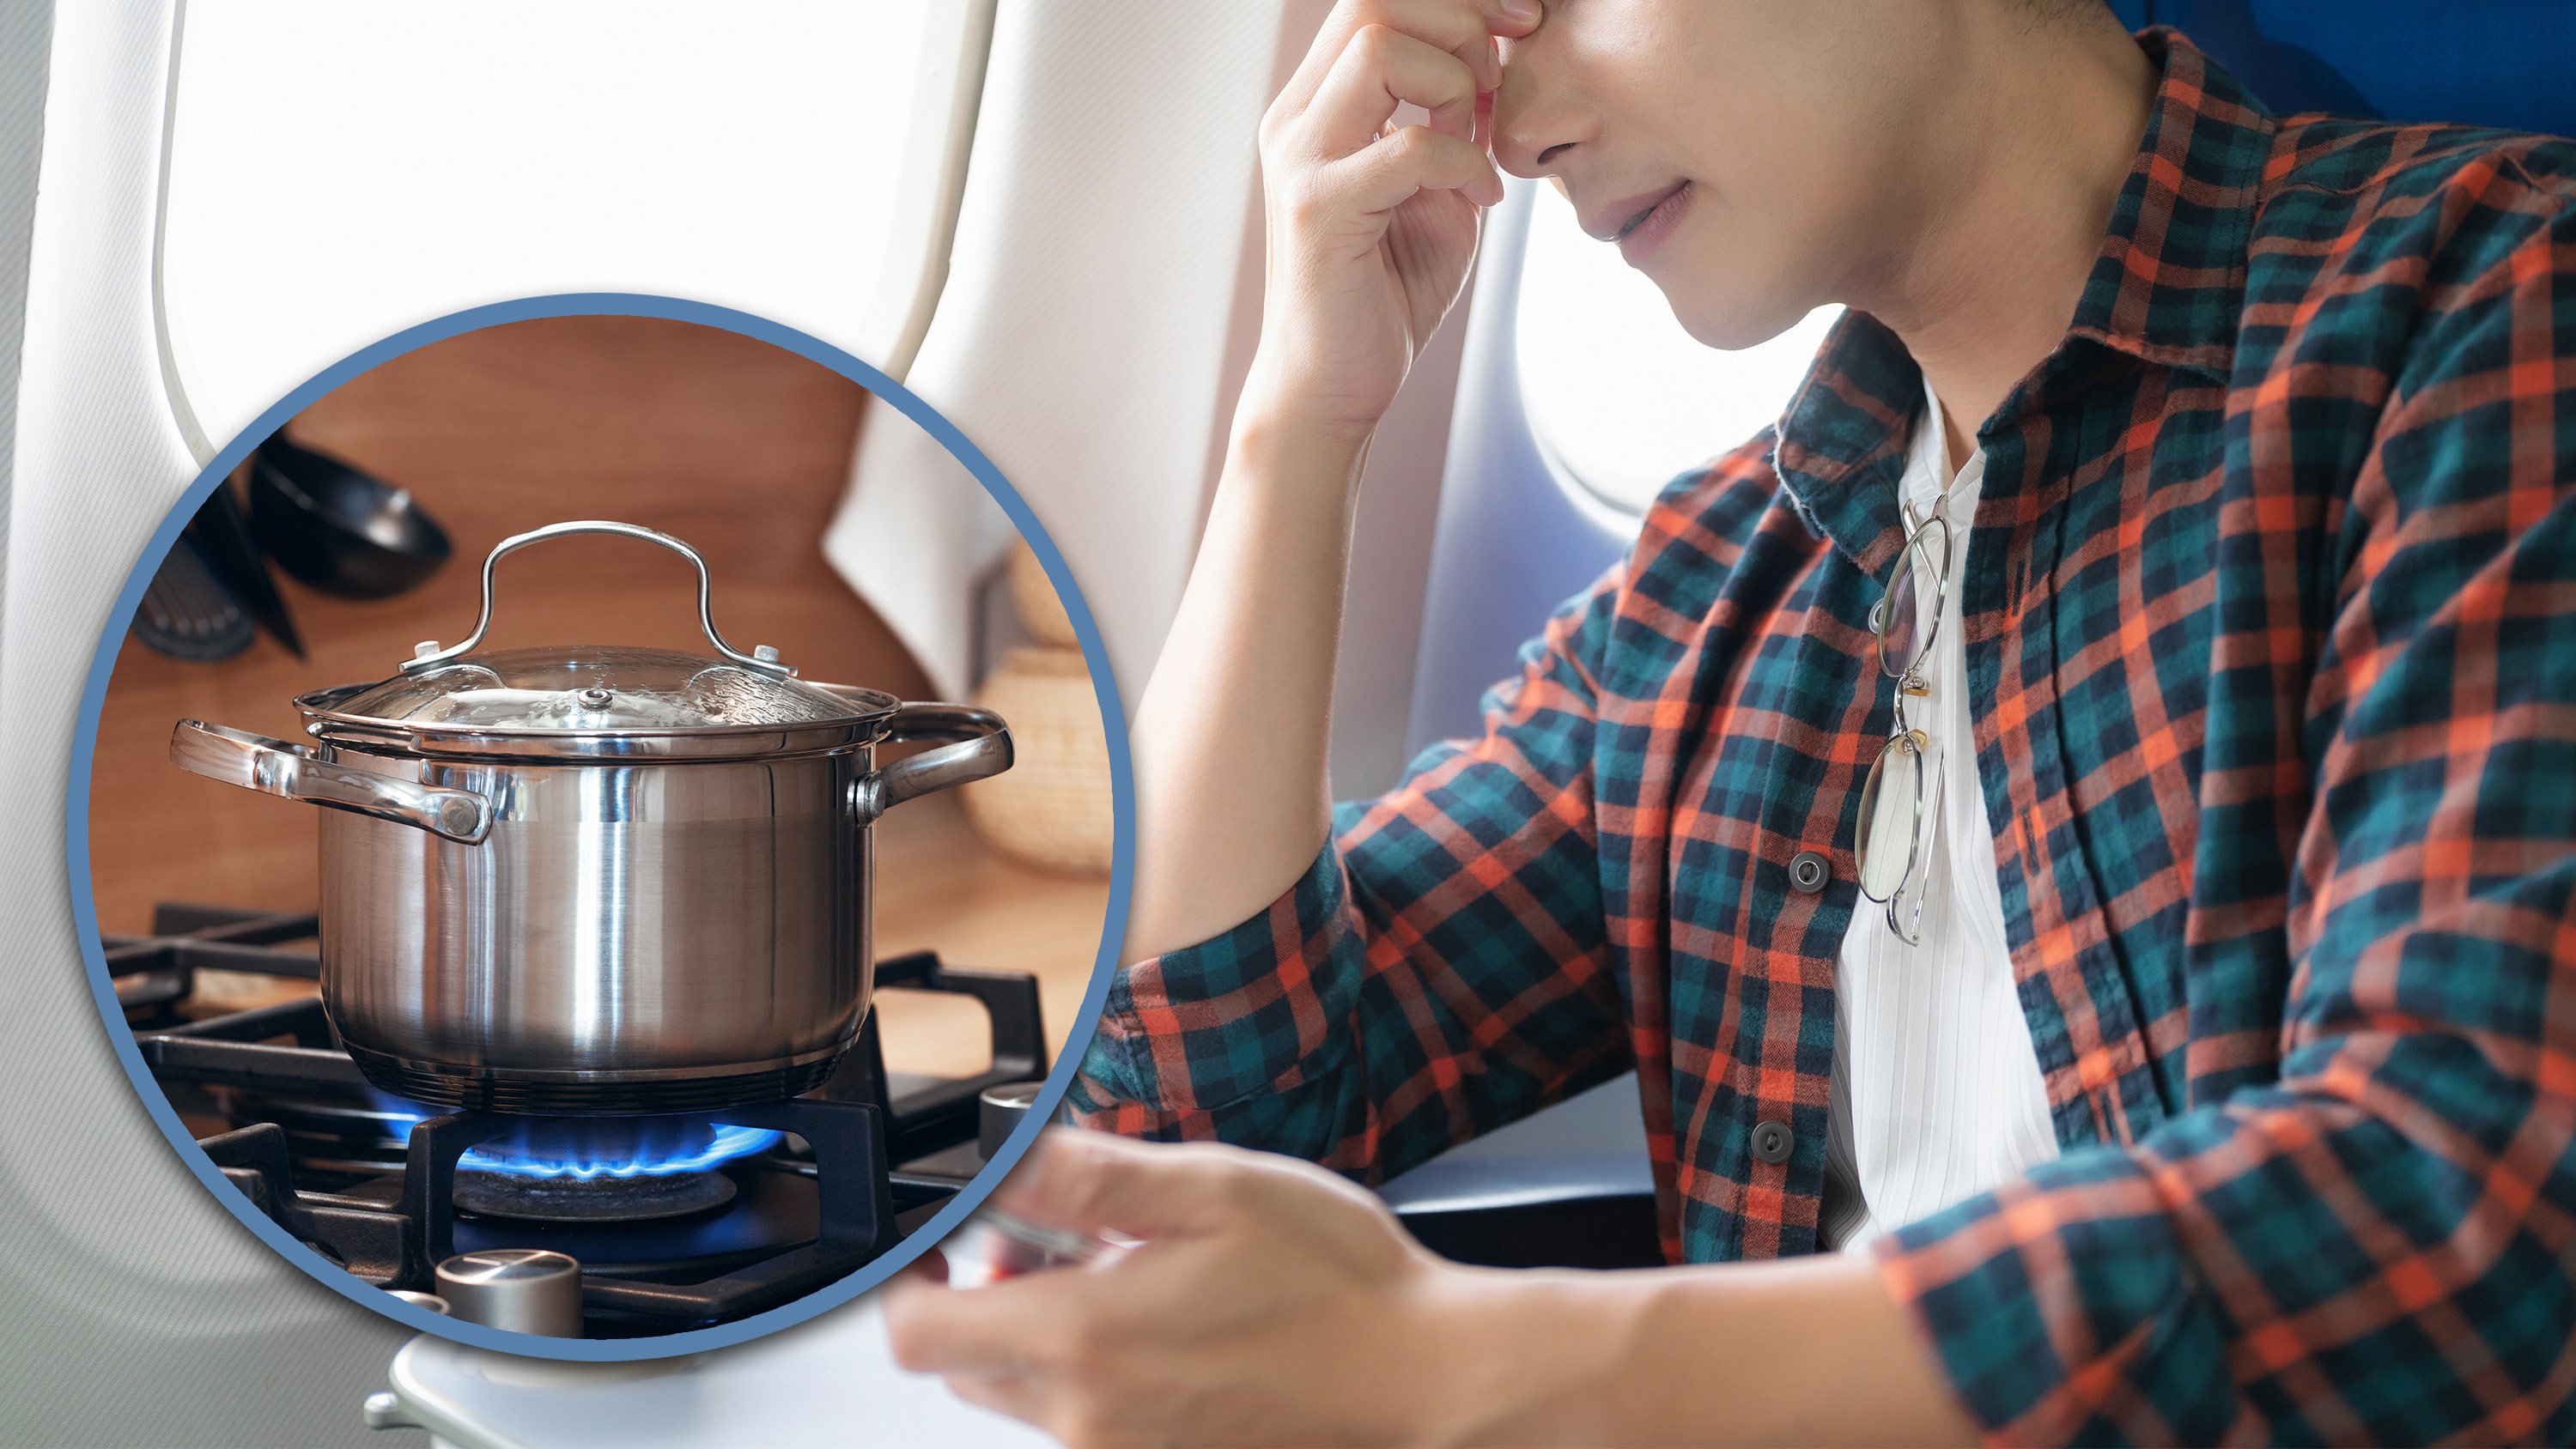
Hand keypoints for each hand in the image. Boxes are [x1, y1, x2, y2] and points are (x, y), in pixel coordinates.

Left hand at [884, 1128, 1479, 1446]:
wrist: (1426, 1383)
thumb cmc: (1341, 1288)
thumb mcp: (1217, 1190)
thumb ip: (1092, 1175)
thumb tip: (999, 1158)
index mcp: (1085, 1339)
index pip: (918, 1330)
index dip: (912, 1275)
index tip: (949, 1232)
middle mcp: (1086, 1417)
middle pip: (962, 1362)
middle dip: (986, 1293)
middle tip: (1065, 1235)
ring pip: (1023, 1392)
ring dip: (1046, 1330)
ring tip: (1136, 1273)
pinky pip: (1082, 1420)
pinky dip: (1097, 1370)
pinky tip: (1170, 1324)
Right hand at [1246, 0, 1539, 439]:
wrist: (1330, 390)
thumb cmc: (1384, 294)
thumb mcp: (1434, 192)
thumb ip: (1454, 126)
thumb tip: (1496, 63)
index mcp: (1317, 106)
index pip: (1373, 0)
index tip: (1518, 23)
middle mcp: (1296, 120)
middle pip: (1371, 0)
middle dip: (1459, 17)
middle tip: (1506, 68)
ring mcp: (1301, 161)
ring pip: (1378, 47)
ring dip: (1455, 80)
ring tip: (1481, 134)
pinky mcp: (1320, 210)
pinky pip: (1410, 147)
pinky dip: (1465, 163)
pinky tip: (1483, 202)